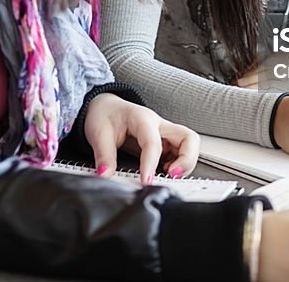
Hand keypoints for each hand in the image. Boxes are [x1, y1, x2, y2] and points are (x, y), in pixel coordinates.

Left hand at [83, 93, 198, 184]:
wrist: (106, 107)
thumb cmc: (105, 115)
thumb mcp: (98, 133)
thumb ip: (103, 155)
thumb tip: (105, 175)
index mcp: (143, 119)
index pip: (153, 143)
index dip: (151, 164)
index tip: (146, 181)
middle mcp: (160, 125)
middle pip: (189, 138)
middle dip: (186, 160)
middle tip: (170, 175)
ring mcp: (165, 133)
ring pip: (189, 146)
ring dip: (185, 164)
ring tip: (166, 175)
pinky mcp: (166, 143)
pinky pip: (181, 154)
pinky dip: (179, 165)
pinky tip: (164, 172)